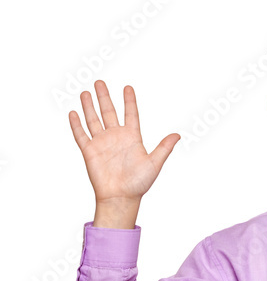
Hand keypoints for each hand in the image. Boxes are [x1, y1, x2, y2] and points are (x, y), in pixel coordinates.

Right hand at [68, 80, 180, 205]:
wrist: (120, 198)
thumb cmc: (138, 184)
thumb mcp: (154, 164)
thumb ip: (164, 148)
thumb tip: (178, 135)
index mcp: (132, 138)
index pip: (130, 114)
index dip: (129, 101)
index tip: (127, 87)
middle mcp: (116, 137)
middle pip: (108, 112)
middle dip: (104, 97)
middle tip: (100, 82)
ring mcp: (102, 143)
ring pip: (93, 120)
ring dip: (89, 106)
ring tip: (86, 92)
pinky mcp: (89, 151)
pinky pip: (81, 135)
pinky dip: (76, 124)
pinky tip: (73, 112)